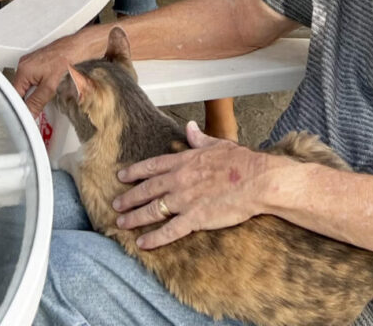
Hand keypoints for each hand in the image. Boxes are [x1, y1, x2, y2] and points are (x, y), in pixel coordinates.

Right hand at [12, 33, 94, 116]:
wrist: (75, 50)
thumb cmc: (65, 62)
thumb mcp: (49, 88)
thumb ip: (36, 103)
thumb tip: (28, 114)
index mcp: (23, 71)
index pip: (15, 95)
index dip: (22, 107)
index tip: (29, 114)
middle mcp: (23, 65)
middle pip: (20, 90)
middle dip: (30, 98)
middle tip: (43, 100)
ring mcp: (29, 63)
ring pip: (27, 84)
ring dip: (36, 91)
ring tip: (50, 89)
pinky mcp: (36, 62)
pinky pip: (33, 78)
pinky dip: (40, 84)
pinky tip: (51, 83)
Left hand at [111, 123, 295, 248]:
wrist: (257, 180)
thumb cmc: (241, 161)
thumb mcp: (217, 143)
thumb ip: (199, 138)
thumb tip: (189, 127)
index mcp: (183, 160)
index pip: (152, 166)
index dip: (134, 172)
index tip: (121, 176)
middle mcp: (178, 179)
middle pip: (147, 189)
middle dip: (129, 198)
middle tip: (115, 204)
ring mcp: (184, 200)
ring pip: (153, 210)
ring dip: (135, 217)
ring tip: (121, 223)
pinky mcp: (195, 218)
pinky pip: (169, 231)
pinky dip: (154, 238)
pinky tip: (142, 243)